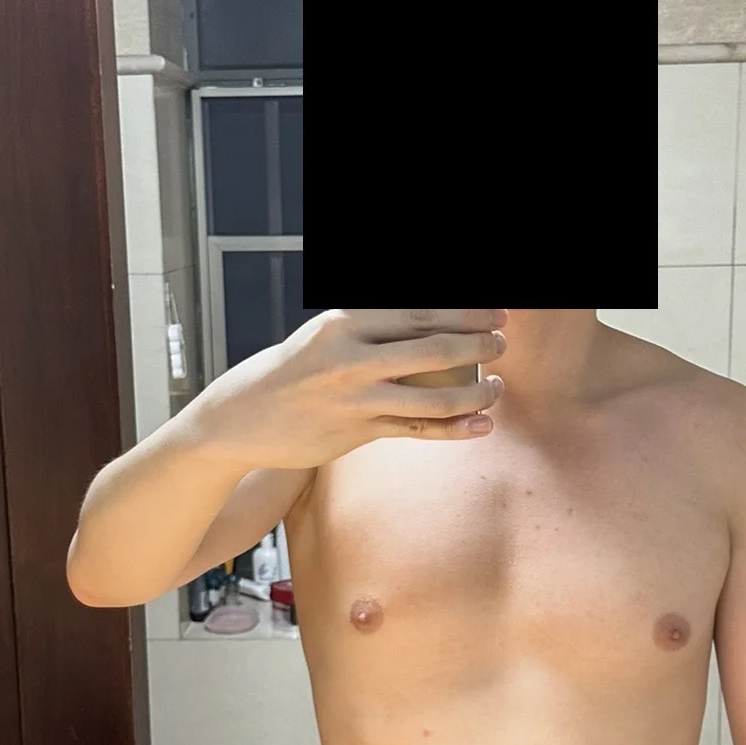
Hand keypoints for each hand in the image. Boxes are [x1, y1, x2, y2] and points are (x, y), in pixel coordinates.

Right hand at [190, 308, 505, 472]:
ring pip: (432, 396)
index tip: (498, 312)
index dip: (465, 312)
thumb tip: (429, 322)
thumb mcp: (327, 336)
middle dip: (479, 345)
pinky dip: (455, 429)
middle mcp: (351, 358)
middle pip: (432, 349)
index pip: (418, 312)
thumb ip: (373, 328)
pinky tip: (482, 425)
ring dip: (475, 392)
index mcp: (344, 322)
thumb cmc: (295, 371)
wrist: (243, 417)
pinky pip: (418, 431)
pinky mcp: (356, 432)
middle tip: (502, 344)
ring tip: (497, 388)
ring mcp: (355, 398)